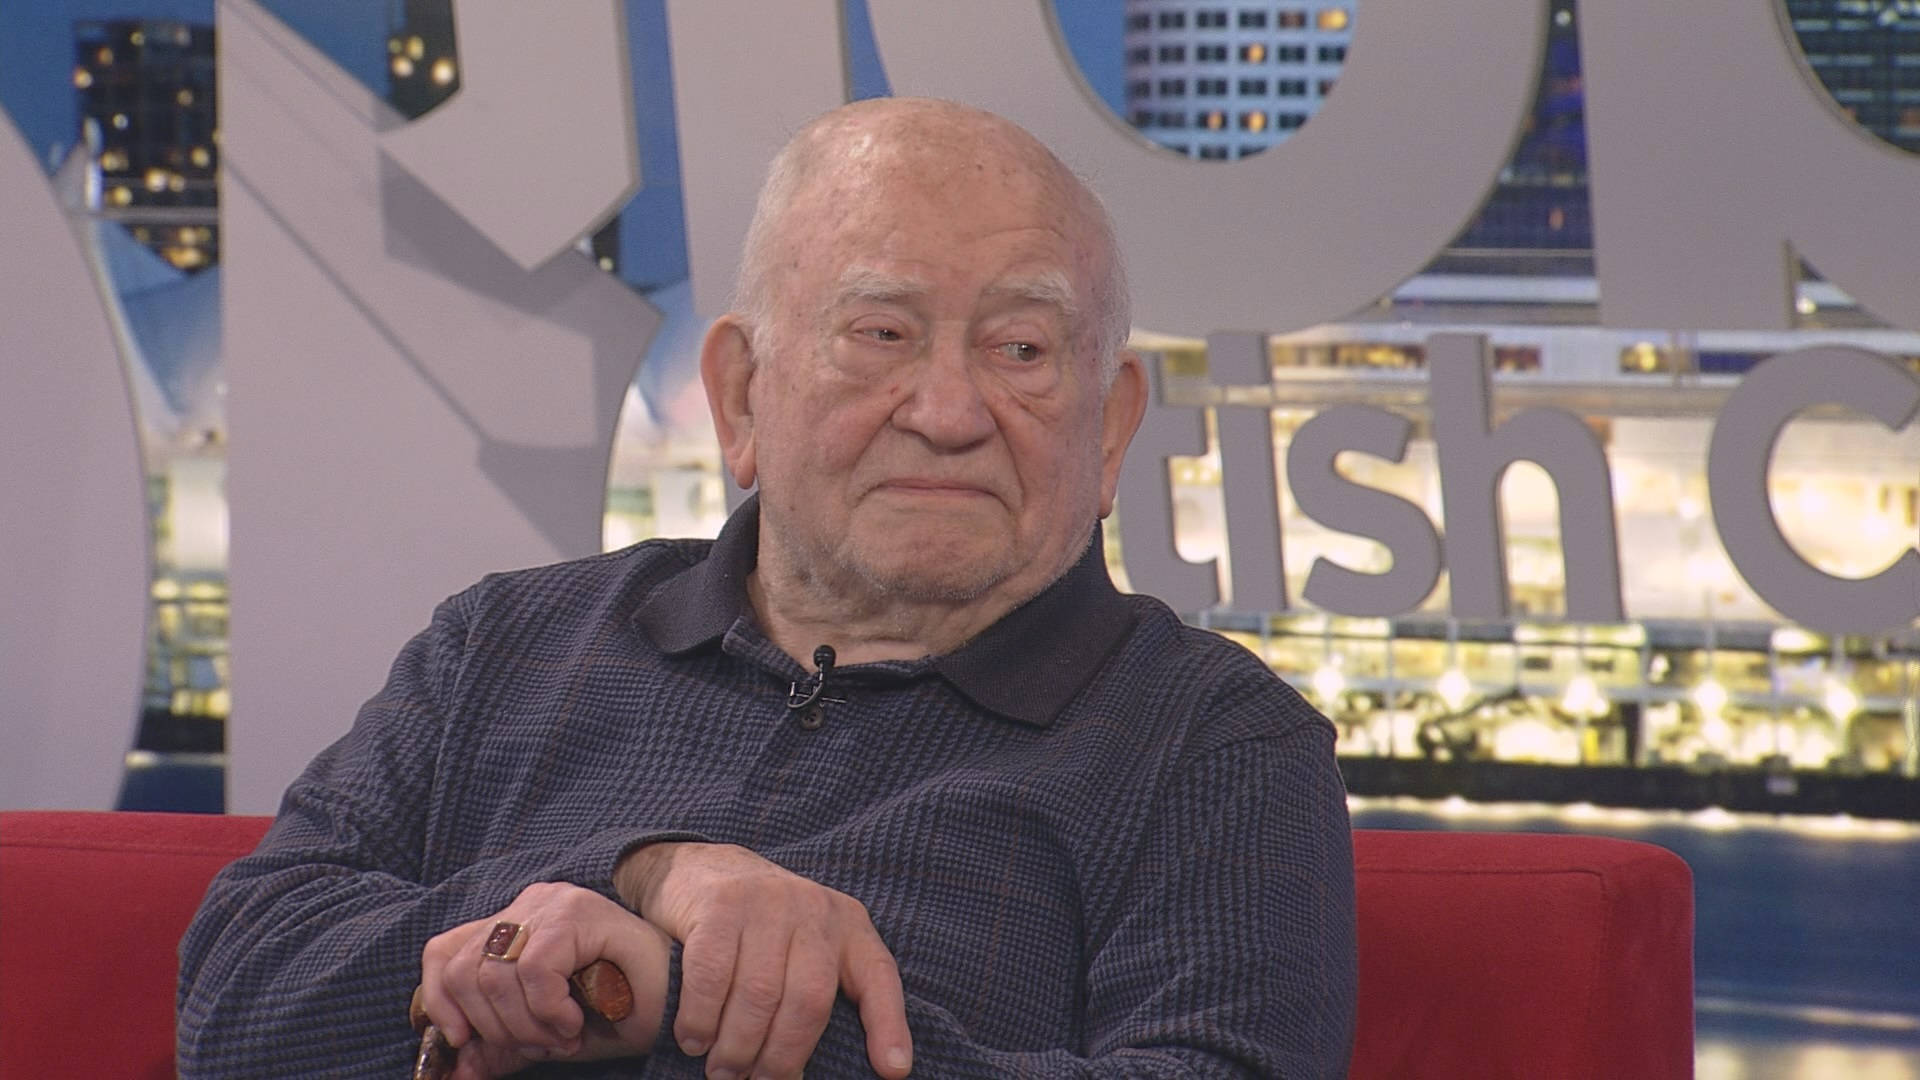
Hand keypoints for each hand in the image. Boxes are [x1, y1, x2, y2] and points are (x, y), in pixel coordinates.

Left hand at [417, 882, 672, 1077]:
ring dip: (524, 1024)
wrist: (676, 1004)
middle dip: (494, 1026)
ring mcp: (552, 903)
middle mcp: (528, 905)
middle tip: (538, 1047)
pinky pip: (536, 969)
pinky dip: (548, 1009)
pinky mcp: (577, 911)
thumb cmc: (615, 1016)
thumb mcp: (542, 1036)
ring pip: (494, 971)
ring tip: (562, 1038)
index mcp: (514, 925)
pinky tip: (574, 1022)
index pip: (443, 952)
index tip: (462, 1041)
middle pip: (464, 968)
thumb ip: (499, 1046)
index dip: (439, 1001)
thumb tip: (454, 1071)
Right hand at [616, 843, 911, 1079]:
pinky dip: (702, 1018)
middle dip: (781, 1055)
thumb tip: (800, 1073)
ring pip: (759, 993)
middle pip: (809, 999)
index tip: (894, 1070)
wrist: (701, 866)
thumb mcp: (804, 946)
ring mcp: (768, 902)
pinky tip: (693, 1039)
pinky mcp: (721, 904)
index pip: (879, 977)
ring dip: (737, 1046)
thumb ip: (814, 993)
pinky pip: (713, 975)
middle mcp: (814, 909)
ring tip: (722, 1072)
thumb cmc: (759, 927)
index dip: (889, 1026)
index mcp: (848, 925)